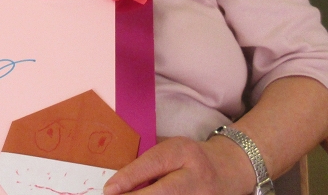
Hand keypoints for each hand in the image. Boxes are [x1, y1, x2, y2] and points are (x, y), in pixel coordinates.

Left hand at [103, 136, 253, 194]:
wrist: (228, 169)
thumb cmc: (190, 156)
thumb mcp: (171, 147)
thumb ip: (149, 158)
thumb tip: (119, 175)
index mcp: (183, 151)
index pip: (153, 165)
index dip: (129, 178)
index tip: (109, 189)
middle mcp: (197, 175)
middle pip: (163, 192)